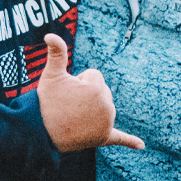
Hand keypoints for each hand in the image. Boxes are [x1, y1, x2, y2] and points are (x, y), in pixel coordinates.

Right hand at [36, 34, 144, 152]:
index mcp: (97, 88)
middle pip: (101, 91)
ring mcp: (106, 123)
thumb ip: (57, 52)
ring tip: (73, 117)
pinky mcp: (103, 137)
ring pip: (105, 106)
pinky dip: (130, 141)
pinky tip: (141, 146)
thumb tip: (50, 34)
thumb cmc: (46, 101)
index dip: (78, 81)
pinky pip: (119, 138)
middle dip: (86, 95)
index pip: (94, 76)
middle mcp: (107, 106)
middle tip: (68, 105)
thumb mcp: (51, 75)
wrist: (40, 132)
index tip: (67, 92)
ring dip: (92, 109)